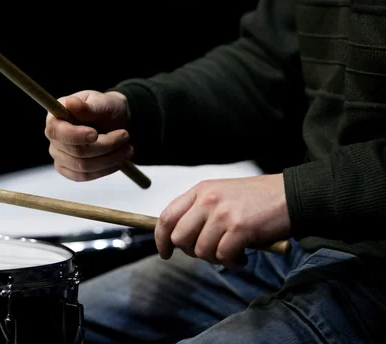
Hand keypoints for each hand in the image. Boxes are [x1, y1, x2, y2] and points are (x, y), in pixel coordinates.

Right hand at [45, 90, 132, 181]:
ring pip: (83, 166)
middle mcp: (54, 136)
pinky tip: (118, 160)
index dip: (75, 135)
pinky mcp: (68, 169)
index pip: (56, 131)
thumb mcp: (103, 102)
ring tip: (127, 148)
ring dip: (109, 159)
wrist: (116, 122)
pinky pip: (84, 176)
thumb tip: (71, 103)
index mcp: (55, 116)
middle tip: (125, 135)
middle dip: (105, 145)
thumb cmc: (107, 108)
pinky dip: (105, 169)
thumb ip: (88, 106)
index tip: (95, 134)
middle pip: (75, 151)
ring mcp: (59, 154)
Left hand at [155, 174, 290, 268]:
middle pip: (180, 237)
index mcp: (200, 190)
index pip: (167, 216)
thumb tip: (181, 238)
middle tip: (210, 252)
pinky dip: (232, 262)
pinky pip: (223, 257)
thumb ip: (200, 210)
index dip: (161, 238)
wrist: (292, 195)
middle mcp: (207, 200)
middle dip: (192, 252)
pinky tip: (243, 256)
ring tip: (233, 253)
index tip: (165, 252)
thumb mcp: (221, 194)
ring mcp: (222, 214)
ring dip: (216, 259)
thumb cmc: (258, 198)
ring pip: (201, 251)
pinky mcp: (239, 228)